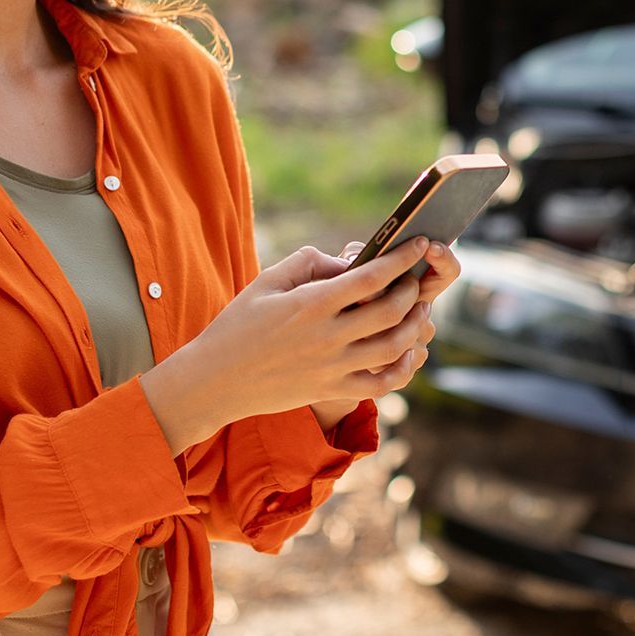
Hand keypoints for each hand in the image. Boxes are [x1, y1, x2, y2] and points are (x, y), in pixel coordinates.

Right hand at [184, 235, 445, 420]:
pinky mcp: (331, 391)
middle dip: (412, 290)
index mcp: (310, 304)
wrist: (215, 381)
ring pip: (393, 347)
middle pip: (391, 311)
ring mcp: (331, 368)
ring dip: (414, 326)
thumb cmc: (238, 324)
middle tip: (416, 280)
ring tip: (418, 311)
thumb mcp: (266, 281)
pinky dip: (404, 367)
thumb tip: (350, 260)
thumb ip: (309, 262)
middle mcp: (326, 337)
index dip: (401, 259)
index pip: (370, 277)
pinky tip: (408, 351)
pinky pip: (382, 384)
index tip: (420, 244)